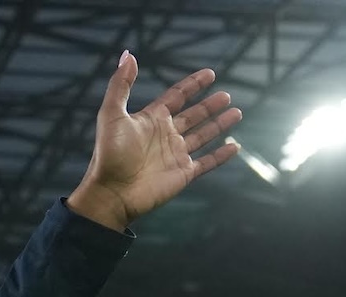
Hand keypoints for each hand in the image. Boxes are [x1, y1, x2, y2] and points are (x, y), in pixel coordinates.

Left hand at [67, 53, 240, 231]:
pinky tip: (235, 146)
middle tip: (227, 95)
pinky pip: (207, 163)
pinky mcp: (183, 173)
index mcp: (150, 120)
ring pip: (203, 136)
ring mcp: (175, 155)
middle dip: (209, 106)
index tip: (210, 73)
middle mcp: (165, 136)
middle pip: (193, 116)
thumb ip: (121, 85)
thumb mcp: (111, 114)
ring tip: (237, 112)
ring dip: (219, 125)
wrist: (111, 193)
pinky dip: (221, 155)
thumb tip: (128, 55)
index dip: (192, 85)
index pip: (176, 97)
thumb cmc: (109, 154)